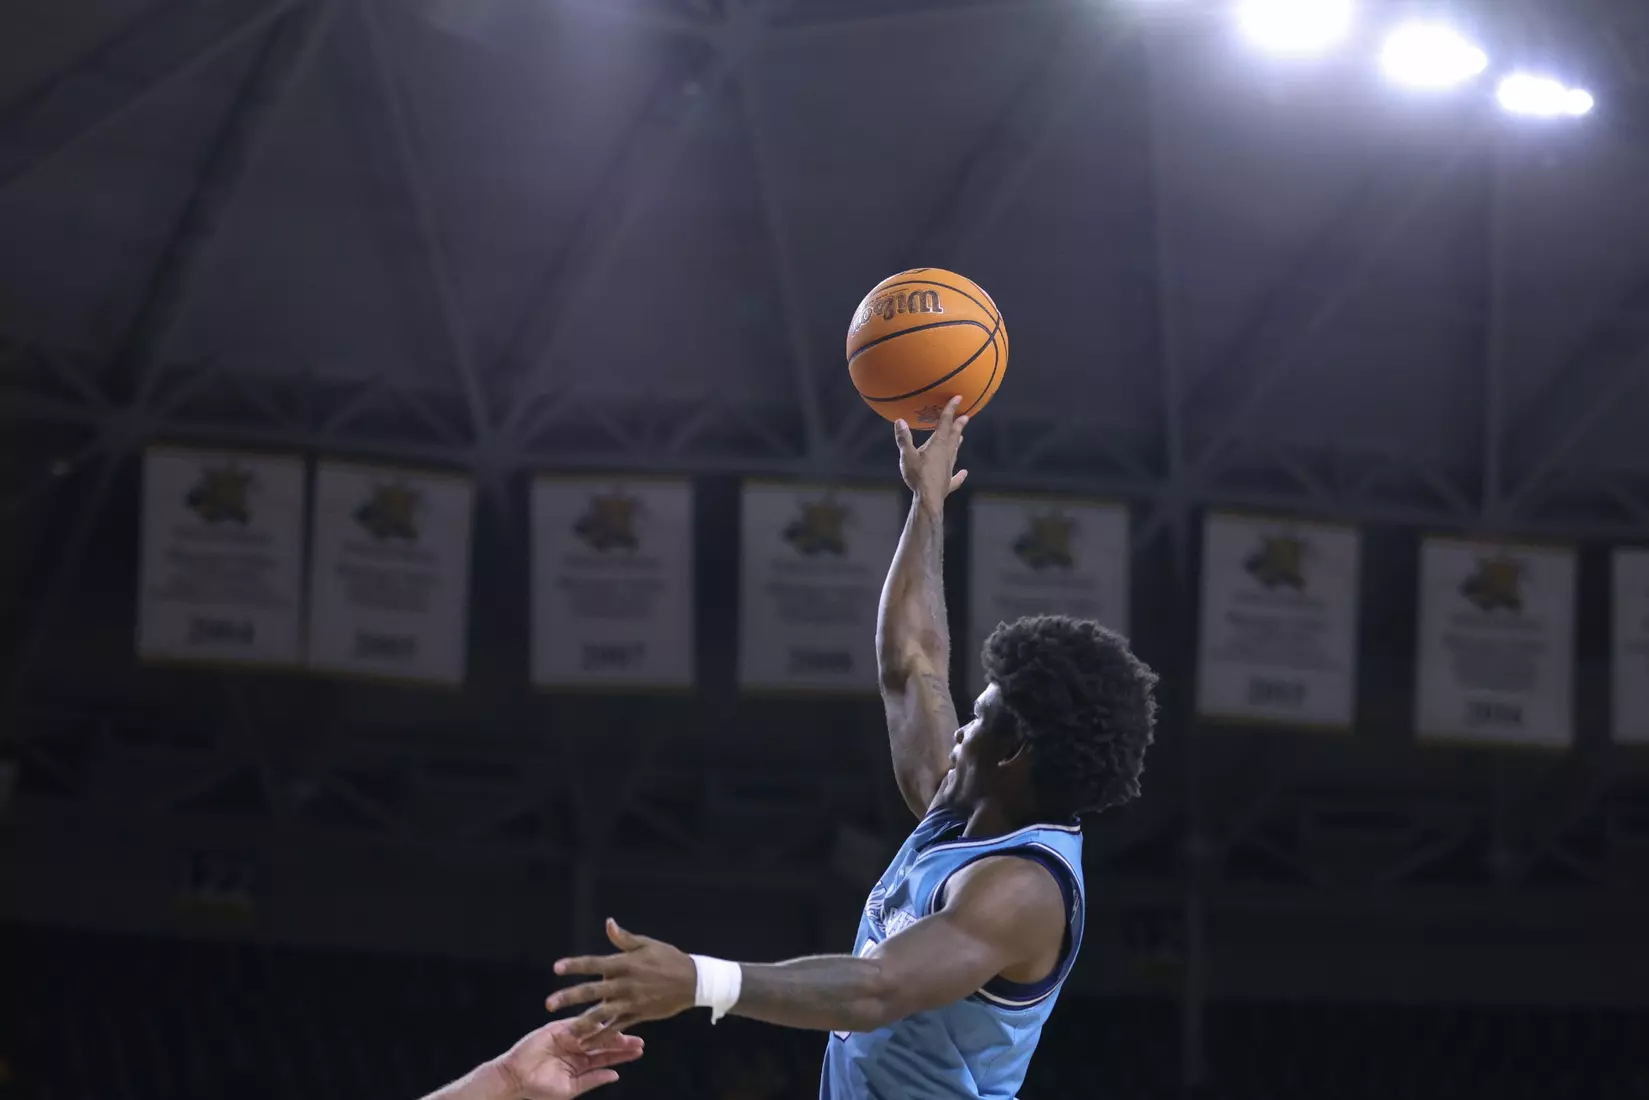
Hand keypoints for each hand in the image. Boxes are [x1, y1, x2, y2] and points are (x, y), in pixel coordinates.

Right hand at [491, 1019, 643, 1099]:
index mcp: (582, 1063)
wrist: (515, 1079)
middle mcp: (578, 1048)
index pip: (606, 1057)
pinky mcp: (557, 1028)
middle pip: (604, 1042)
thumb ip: (592, 1079)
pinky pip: (577, 1023)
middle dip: (621, 1041)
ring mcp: (569, 1037)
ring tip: (625, 1034)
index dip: (622, 1054)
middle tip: (639, 1039)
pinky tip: (605, 1022)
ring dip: (609, 1031)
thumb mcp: (570, 1088)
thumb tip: (615, 1075)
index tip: (639, 1050)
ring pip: (594, 1031)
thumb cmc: (540, 1089)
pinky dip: (590, 1022)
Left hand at [547, 918, 696, 1041]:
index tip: (556, 968)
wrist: (693, 981)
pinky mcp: (638, 1015)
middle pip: (592, 991)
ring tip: (565, 1032)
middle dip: (569, 997)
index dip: (575, 965)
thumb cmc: (668, 958)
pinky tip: (588, 1044)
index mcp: (625, 963)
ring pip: (602, 1014)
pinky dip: (602, 1037)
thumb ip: (624, 938)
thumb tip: (608, 923)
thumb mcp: (647, 944)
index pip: (594, 964)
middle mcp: (625, 983)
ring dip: (582, 1023)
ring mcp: (631, 1001)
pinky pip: (617, 1028)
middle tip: (549, 1004)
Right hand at [895, 395, 967, 508]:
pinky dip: (960, 474)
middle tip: (965, 416)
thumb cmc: (918, 475)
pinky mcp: (948, 482)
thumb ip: (904, 438)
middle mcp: (946, 454)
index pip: (944, 423)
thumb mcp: (907, 455)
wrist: (929, 498)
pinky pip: (956, 477)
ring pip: (954, 452)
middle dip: (958, 425)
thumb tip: (899, 421)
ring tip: (961, 437)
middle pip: (953, 436)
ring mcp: (948, 468)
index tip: (958, 398)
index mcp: (937, 445)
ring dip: (957, 443)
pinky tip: (964, 472)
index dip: (951, 409)